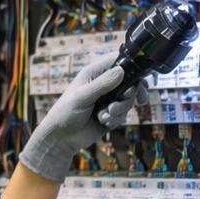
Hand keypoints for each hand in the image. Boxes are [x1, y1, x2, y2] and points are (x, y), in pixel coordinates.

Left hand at [19, 57, 148, 181]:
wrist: (62, 138)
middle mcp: (104, 84)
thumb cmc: (65, 113)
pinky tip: (103, 122)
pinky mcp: (111, 114)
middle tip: (123, 99)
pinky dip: (115, 119)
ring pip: (128, 100)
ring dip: (120, 109)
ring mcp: (109, 99)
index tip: (137, 77)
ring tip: (105, 116)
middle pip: (130, 81)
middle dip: (129, 94)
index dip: (131, 66)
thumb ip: (102, 84)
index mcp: (95, 73)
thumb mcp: (82, 96)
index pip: (118, 60)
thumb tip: (121, 71)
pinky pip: (123, 114)